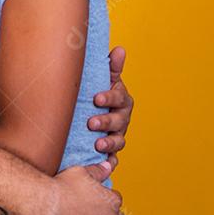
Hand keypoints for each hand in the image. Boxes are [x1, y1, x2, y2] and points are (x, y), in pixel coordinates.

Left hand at [87, 46, 133, 167]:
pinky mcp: (111, 150)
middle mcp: (122, 118)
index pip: (118, 98)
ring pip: (118, 141)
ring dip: (109, 143)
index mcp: (121, 99)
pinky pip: (113, 159)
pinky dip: (110, 162)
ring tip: (97, 145)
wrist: (90, 113)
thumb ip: (111, 67)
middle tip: (91, 123)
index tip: (96, 98)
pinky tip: (105, 165)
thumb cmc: (97, 94)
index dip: (109, 98)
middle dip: (106, 122)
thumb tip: (120, 49)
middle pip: (118, 121)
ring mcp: (117, 135)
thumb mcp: (104, 79)